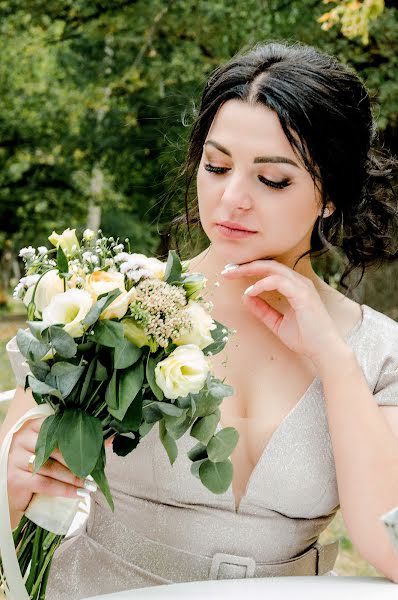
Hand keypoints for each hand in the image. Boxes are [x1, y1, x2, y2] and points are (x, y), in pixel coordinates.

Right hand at [7, 417, 96, 528]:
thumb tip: (110, 440)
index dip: (79, 439)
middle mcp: (22, 437)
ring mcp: (15, 457)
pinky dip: (63, 490)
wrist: (10, 489)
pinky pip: (44, 483)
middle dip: (79, 461)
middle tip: (96, 471)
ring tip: (90, 485)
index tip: (96, 448)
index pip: (59, 427)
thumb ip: (75, 441)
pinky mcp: (14, 477)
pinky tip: (78, 494)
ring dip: (74, 478)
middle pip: (57, 449)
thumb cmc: (36, 465)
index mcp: (33, 425)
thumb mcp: (51, 449)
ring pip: (52, 467)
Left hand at [221, 259, 344, 365]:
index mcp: (294, 286)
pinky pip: (278, 281)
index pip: (269, 270)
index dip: (250, 269)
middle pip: (269, 265)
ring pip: (273, 268)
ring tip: (232, 274)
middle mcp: (299, 282)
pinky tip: (250, 291)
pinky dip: (262, 284)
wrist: (324, 351)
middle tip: (226, 270)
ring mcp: (302, 286)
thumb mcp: (277, 323)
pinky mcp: (303, 294)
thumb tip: (246, 297)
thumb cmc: (305, 338)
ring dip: (250, 269)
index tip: (231, 273)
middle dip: (246, 265)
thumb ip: (263, 310)